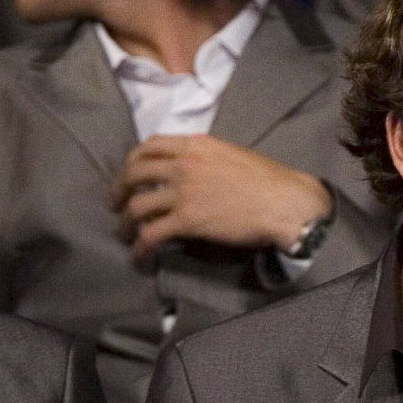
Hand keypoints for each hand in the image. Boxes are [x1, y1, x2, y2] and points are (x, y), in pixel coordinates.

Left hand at [111, 134, 331, 262]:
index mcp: (195, 146)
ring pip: (136, 206)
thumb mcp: (234, 155)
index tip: (131, 174)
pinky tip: (139, 255)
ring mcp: (183, 193)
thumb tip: (196, 171)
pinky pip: (152, 233)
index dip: (133, 161)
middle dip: (119, 190)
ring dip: (125, 222)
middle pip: (134, 174)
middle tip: (116, 204)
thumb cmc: (270, 181)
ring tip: (124, 234)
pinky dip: (140, 246)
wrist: (286, 204)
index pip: (149, 147)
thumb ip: (207, 158)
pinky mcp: (187, 220)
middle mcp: (182, 165)